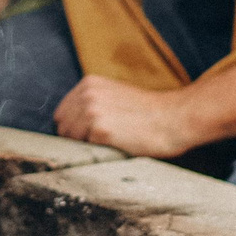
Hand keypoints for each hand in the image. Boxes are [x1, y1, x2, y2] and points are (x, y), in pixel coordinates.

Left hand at [53, 74, 197, 158]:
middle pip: (62, 127)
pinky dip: (98, 151)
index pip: (61, 113)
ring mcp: (92, 111)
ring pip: (71, 139)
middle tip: (101, 142)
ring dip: (87, 146)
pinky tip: (116, 146)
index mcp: (89, 84)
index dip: (73, 127)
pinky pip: (85, 148)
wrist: (174, 118)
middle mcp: (87, 94)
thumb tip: (70, 124)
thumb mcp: (115, 95)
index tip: (88, 135)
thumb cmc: (148, 112)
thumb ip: (92, 103)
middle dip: (76, 138)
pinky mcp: (100, 129)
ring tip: (110, 143)